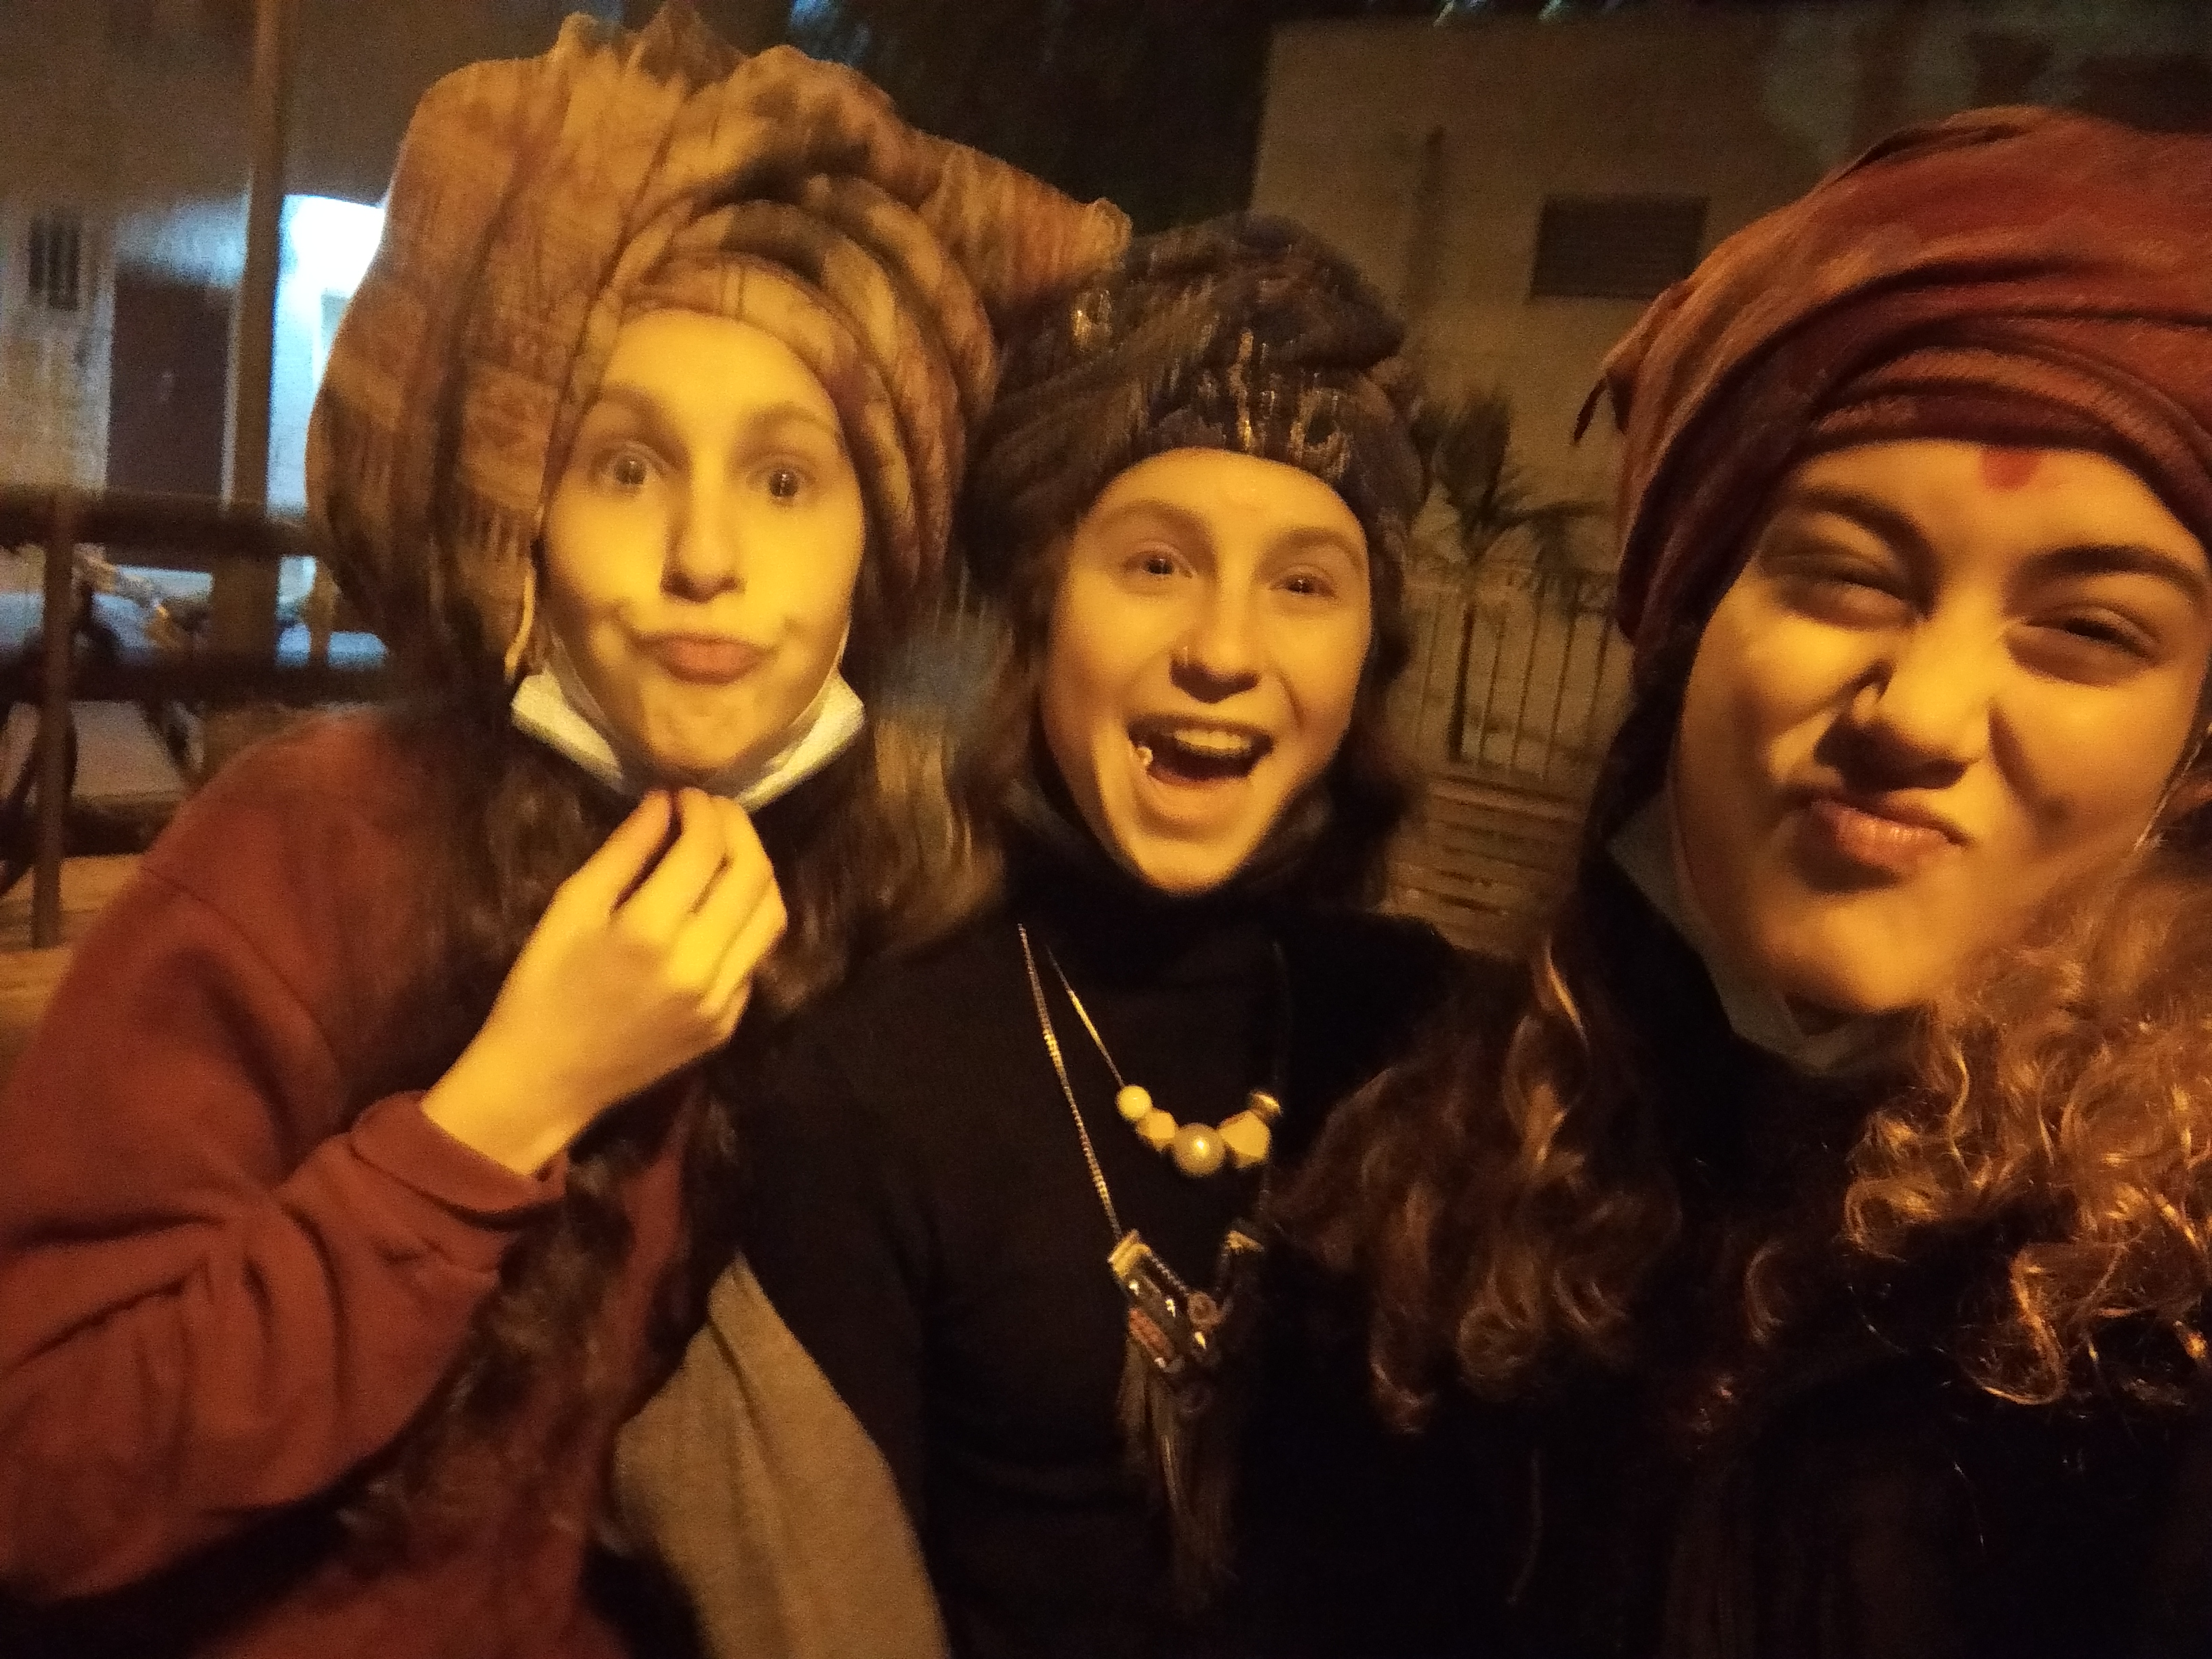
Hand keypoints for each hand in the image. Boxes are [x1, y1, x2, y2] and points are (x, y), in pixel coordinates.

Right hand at [422, 789, 785, 1173]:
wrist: (546, 1080)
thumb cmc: (542, 987)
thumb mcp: (571, 908)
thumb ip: (625, 851)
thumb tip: (666, 802)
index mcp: (651, 933)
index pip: (707, 849)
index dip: (703, 810)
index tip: (686, 795)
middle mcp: (699, 967)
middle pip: (753, 876)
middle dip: (738, 830)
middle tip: (713, 812)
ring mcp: (721, 1001)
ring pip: (770, 916)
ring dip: (755, 872)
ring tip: (726, 850)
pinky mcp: (728, 1024)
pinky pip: (755, 958)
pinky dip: (746, 920)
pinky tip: (720, 905)